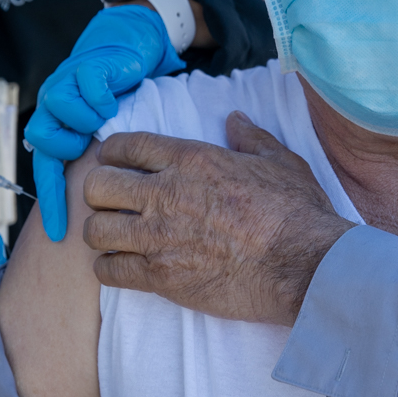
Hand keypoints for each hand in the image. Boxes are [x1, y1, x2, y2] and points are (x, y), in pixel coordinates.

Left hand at [25, 4, 184, 241]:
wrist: (129, 47)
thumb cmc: (122, 96)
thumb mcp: (112, 136)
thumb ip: (108, 167)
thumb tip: (117, 210)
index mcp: (59, 130)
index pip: (48, 173)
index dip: (52, 203)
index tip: (60, 234)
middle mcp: (55, 109)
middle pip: (41, 140)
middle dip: (65, 148)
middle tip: (89, 145)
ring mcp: (66, 85)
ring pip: (57, 110)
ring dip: (82, 121)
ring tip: (102, 121)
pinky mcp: (84, 66)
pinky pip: (83, 87)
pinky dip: (98, 99)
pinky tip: (111, 103)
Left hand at [81, 111, 354, 325]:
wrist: (302, 265)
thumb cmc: (296, 212)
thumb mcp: (279, 160)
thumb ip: (250, 138)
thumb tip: (235, 119)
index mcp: (189, 159)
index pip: (124, 145)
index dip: (112, 153)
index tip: (115, 163)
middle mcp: (165, 193)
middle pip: (96, 186)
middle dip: (101, 194)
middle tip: (116, 204)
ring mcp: (158, 237)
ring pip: (95, 230)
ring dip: (103, 233)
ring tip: (119, 238)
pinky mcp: (159, 277)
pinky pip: (108, 271)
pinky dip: (111, 270)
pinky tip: (126, 267)